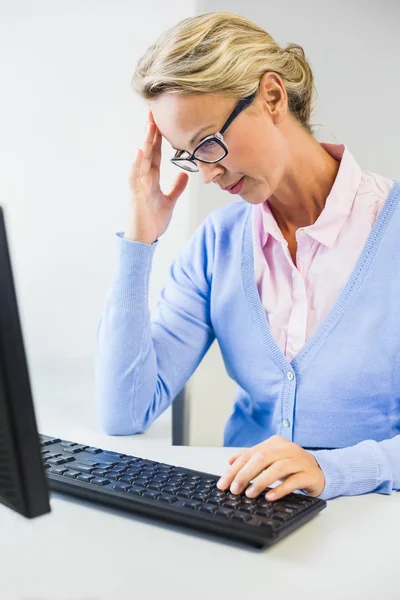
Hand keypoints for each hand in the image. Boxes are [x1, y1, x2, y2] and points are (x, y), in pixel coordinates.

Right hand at [125, 109, 188, 243]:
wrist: (145, 240)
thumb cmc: (153, 221)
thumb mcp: (169, 201)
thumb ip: (176, 187)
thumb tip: (184, 174)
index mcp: (151, 179)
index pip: (154, 153)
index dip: (157, 137)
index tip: (161, 119)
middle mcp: (143, 178)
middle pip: (147, 150)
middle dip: (150, 132)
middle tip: (153, 111)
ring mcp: (138, 185)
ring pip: (141, 160)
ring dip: (144, 143)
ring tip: (149, 125)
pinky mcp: (135, 195)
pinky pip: (134, 177)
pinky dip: (136, 164)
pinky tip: (139, 152)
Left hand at [217, 435, 324, 500]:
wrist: (319, 471)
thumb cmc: (291, 466)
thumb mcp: (270, 460)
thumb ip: (251, 459)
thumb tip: (230, 461)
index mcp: (275, 443)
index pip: (250, 454)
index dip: (235, 468)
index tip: (224, 483)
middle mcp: (287, 448)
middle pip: (262, 458)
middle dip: (245, 474)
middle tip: (235, 489)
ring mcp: (300, 460)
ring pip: (278, 468)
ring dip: (261, 482)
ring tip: (249, 494)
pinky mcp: (309, 474)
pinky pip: (294, 481)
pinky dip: (280, 489)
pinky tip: (270, 497)